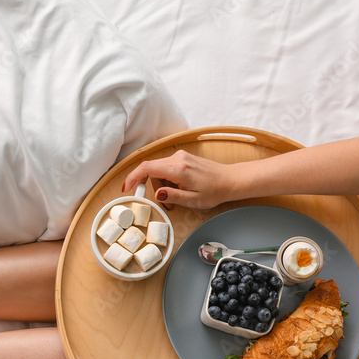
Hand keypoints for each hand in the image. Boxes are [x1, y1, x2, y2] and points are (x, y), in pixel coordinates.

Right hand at [121, 150, 238, 209]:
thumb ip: (172, 196)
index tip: (127, 188)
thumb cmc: (214, 191)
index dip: (133, 177)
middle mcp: (177, 158)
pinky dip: (168, 180)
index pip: (147, 168)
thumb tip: (156, 194)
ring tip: (176, 198)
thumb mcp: (193, 200)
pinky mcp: (183, 158)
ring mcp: (180, 156)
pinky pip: (167, 168)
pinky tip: (179, 188)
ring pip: (159, 170)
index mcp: (178, 169)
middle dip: (152, 187)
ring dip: (161, 185)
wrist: (230, 180)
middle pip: (151, 170)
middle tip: (163, 202)